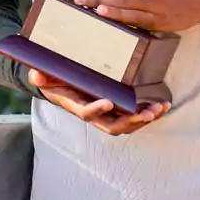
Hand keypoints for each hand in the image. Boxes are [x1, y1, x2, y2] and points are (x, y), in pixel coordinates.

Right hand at [28, 69, 168, 135]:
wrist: (58, 86)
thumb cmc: (53, 80)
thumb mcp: (43, 75)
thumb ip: (40, 76)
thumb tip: (36, 74)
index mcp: (76, 105)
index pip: (86, 113)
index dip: (97, 110)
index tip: (108, 102)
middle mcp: (93, 113)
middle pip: (113, 125)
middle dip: (131, 120)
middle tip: (146, 112)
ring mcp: (106, 113)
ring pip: (127, 124)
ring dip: (144, 118)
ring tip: (159, 109)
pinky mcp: (116, 109)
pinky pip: (134, 116)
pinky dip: (149, 113)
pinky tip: (163, 106)